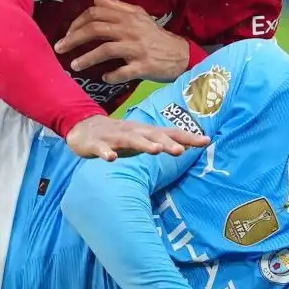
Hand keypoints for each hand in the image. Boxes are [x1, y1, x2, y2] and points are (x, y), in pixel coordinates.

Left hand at [55, 0, 191, 83]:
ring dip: (86, 58)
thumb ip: (118, 7)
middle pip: (96, 29)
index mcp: (128, 16)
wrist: (180, 55)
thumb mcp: (139, 16)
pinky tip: (104, 77)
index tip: (68, 33)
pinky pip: (123, 72)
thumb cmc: (155, 36)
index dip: (78, 22)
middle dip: (74, 39)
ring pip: (106, 50)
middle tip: (60, 49)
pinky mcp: (143, 66)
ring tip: (74, 66)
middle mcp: (131, 29)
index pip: (96, 12)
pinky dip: (111, 75)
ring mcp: (137, 48)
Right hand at [66, 114, 208, 160]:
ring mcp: (115, 137)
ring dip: (143, 145)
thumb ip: (160, 142)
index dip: (187, 137)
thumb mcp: (142, 138)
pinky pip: (102, 149)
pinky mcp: (97, 144)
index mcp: (145, 132)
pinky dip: (106, 153)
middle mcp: (133, 131)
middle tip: (181, 151)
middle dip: (167, 142)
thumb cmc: (119, 136)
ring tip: (155, 151)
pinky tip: (111, 159)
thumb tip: (185, 147)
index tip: (206, 141)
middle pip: (153, 135)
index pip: (170, 133)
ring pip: (131, 140)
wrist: (83, 129)